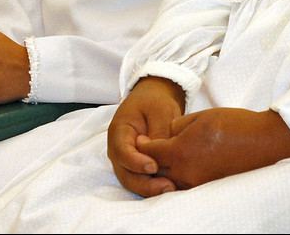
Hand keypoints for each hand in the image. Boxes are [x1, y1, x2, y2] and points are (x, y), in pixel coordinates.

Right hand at [107, 77, 185, 196]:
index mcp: (119, 131)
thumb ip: (158, 132)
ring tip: (171, 188)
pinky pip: (141, 181)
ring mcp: (126, 160)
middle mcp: (118, 149)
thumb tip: (159, 157)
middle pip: (125, 173)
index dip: (135, 162)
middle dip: (144, 184)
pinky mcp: (137, 167)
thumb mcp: (159, 110)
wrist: (153, 99)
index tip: (154, 166)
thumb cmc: (155, 101)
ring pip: (132, 181)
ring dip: (150, 189)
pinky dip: (153, 187)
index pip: (122, 152)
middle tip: (167, 186)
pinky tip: (171, 187)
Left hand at [137, 107, 289, 191]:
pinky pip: (185, 184)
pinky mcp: (208, 187)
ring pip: (169, 180)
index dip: (143, 144)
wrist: (263, 142)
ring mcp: (197, 182)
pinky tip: (182, 166)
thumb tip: (167, 133)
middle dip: (149, 160)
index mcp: (180, 151)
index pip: (150, 152)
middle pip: (156, 170)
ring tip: (163, 158)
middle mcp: (186, 172)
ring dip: (163, 171)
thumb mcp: (201, 117)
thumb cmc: (234, 124)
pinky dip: (178, 177)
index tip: (140, 138)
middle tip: (148, 149)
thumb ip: (177, 126)